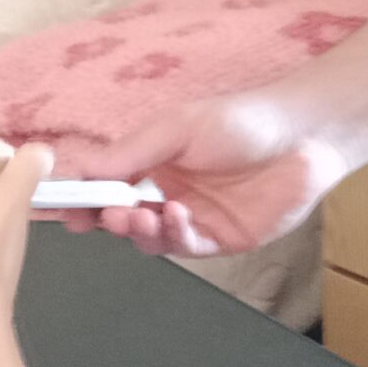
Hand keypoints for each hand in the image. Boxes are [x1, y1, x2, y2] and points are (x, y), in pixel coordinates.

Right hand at [67, 90, 352, 258]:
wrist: (303, 136)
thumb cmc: (240, 121)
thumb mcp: (176, 128)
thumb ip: (131, 152)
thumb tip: (82, 169)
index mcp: (154, 162)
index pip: (108, 185)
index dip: (85, 198)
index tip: (64, 208)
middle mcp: (169, 192)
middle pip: (125, 217)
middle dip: (108, 219)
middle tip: (102, 215)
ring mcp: (196, 218)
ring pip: (152, 238)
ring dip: (138, 230)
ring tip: (135, 216)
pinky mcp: (223, 239)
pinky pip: (187, 245)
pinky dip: (174, 235)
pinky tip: (175, 215)